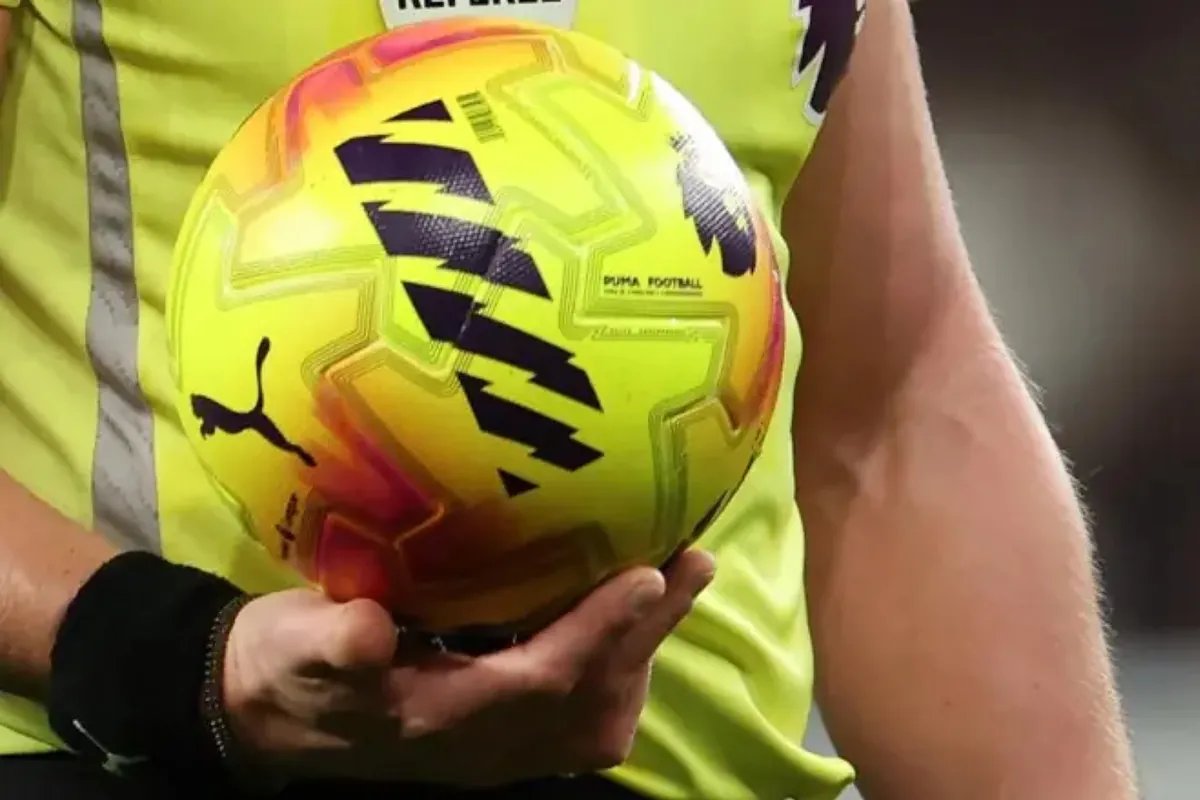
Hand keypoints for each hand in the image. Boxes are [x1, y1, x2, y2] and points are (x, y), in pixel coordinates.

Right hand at [220, 549, 714, 786]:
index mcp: (437, 718)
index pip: (539, 679)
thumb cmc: (281, 668)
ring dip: (643, 655)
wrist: (263, 719)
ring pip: (595, 718)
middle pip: (589, 699)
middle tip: (696, 564)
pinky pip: (581, 725)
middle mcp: (481, 746)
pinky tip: (629, 630)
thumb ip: (328, 642)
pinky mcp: (496, 741)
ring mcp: (493, 752)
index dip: (598, 630)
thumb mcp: (290, 647)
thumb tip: (368, 628)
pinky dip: (620, 678)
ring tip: (678, 585)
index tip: (648, 573)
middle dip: (648, 635)